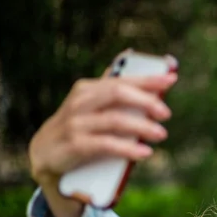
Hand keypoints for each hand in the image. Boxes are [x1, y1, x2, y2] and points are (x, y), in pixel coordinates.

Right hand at [29, 67, 176, 186]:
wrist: (45, 156)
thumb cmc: (77, 128)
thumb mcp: (91, 107)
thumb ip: (111, 90)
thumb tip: (131, 59)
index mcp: (88, 89)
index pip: (122, 80)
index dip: (148, 79)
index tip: (171, 79)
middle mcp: (80, 102)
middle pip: (118, 94)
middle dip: (146, 101)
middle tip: (166, 113)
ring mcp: (76, 123)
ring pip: (114, 120)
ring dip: (142, 127)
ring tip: (161, 134)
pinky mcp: (75, 145)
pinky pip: (106, 144)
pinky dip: (128, 148)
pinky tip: (144, 153)